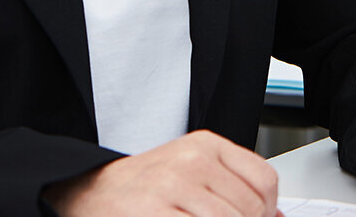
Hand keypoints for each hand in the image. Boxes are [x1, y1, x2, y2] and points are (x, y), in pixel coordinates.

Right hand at [44, 130, 282, 216]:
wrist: (87, 190)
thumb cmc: (141, 187)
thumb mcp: (191, 172)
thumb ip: (232, 188)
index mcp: (206, 145)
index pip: (263, 181)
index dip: (268, 211)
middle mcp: (191, 161)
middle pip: (249, 210)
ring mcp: (172, 187)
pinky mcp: (154, 212)